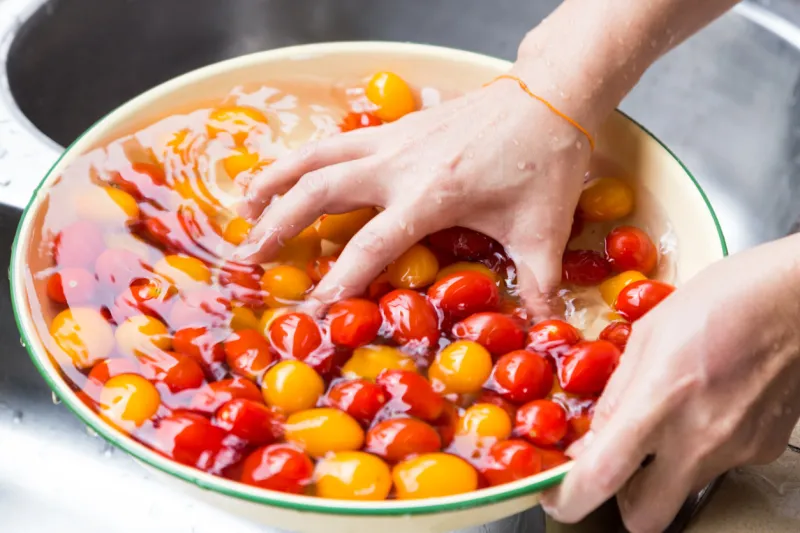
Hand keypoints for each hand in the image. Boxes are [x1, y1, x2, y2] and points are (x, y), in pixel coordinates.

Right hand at [235, 65, 598, 314]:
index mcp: (430, 195)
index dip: (337, 283)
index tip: (312, 313)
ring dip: (276, 180)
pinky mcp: (396, 125)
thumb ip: (539, 284)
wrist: (549, 94)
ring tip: (243, 205)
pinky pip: (336, 141)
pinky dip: (306, 157)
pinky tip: (292, 172)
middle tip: (248, 255)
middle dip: (278, 225)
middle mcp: (398, 164)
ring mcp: (392, 138)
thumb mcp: (542, 230)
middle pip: (319, 193)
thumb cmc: (545, 161)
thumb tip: (547, 334)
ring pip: (316, 156)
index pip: (369, 247)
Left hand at [540, 235, 799, 532]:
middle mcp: (700, 438)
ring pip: (683, 489)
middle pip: (646, 518)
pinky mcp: (764, 449)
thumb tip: (592, 436)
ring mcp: (736, 450)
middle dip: (621, 502)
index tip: (557, 495)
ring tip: (667, 417)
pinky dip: (700, 447)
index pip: (603, 476)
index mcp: (661, 399)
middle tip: (613, 470)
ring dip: (663, 470)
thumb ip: (619, 392)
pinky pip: (718, 464)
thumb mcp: (649, 333)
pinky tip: (706, 406)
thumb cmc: (726, 299)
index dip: (569, 498)